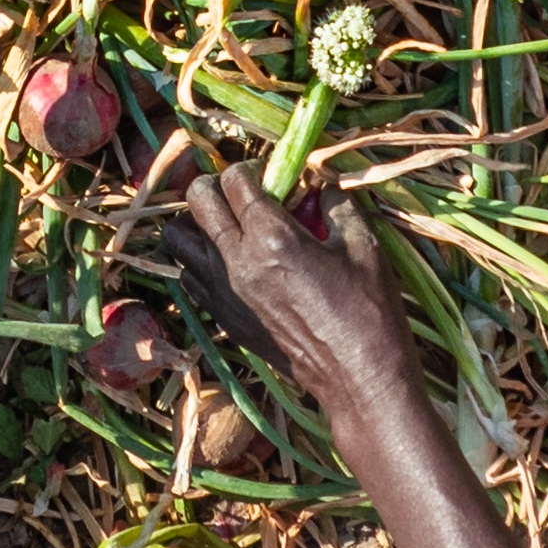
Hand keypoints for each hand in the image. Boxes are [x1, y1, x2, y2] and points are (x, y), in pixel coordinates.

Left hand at [171, 166, 422, 422]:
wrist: (357, 379)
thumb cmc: (368, 312)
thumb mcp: (364, 248)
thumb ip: (339, 206)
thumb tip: (323, 185)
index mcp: (273, 238)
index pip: (234, 181)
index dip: (248, 168)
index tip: (266, 174)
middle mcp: (237, 262)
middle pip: (197, 202)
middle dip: (212, 185)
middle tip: (237, 191)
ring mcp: (224, 293)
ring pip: (178, 241)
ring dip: (196, 224)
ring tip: (225, 224)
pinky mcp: (224, 319)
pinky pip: (189, 278)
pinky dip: (198, 261)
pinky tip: (227, 261)